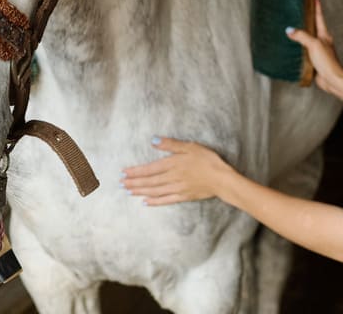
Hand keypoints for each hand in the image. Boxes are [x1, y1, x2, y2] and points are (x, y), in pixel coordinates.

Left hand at [120, 137, 237, 205]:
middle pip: (149, 181)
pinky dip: (154, 201)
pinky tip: (146, 202)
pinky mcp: (183, 197)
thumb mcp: (190, 146)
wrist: (222, 179)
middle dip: (134, 182)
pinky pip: (166, 200)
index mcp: (172, 164)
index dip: (135, 172)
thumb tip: (154, 140)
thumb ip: (171, 144)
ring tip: (128, 192)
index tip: (123, 173)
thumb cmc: (207, 160)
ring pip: (154, 191)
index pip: (149, 169)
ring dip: (140, 191)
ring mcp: (177, 189)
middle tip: (121, 184)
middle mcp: (171, 178)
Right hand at [287, 0, 342, 95]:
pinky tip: (293, 48)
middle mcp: (322, 41)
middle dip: (308, 19)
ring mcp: (319, 51)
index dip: (316, 7)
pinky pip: (305, 50)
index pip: (319, 17)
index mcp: (324, 35)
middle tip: (301, 10)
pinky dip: (299, 46)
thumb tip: (289, 30)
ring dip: (302, 33)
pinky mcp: (315, 60)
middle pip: (314, 27)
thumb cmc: (327, 61)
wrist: (332, 80)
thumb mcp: (314, 45)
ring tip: (293, 27)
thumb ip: (302, 36)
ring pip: (309, 39)